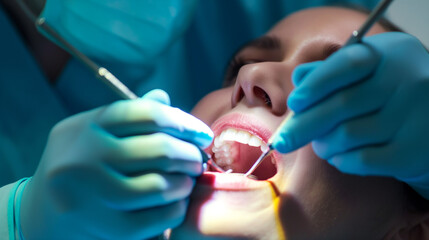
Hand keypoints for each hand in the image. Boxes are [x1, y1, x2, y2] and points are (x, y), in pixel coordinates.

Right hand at [20, 89, 212, 238]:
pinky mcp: (103, 228)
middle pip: (159, 149)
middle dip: (190, 155)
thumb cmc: (78, 167)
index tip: (202, 134)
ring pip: (159, 185)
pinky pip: (156, 217)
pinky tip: (176, 203)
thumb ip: (128, 117)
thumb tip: (163, 97)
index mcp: (85, 127)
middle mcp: (83, 157)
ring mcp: (90, 194)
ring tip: (188, 181)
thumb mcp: (93, 134)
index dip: (184, 122)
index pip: (147, 114)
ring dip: (185, 183)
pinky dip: (176, 209)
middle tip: (198, 160)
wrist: (39, 214)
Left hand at [272, 32, 428, 198]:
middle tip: (282, 142)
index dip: (315, 85)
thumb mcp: (366, 71)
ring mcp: (416, 116)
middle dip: (303, 126)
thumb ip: (330, 71)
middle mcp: (408, 80)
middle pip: (342, 105)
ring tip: (320, 145)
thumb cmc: (388, 92)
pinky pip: (364, 159)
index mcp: (390, 54)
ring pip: (348, 134)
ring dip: (323, 144)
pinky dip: (342, 160)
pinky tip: (339, 157)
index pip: (347, 65)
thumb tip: (299, 78)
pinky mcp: (415, 150)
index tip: (293, 104)